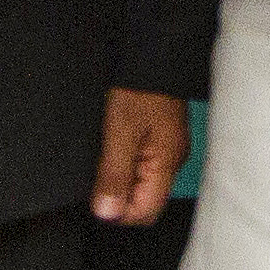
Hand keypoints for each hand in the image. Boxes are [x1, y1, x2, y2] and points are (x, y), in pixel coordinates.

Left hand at [92, 86, 189, 224]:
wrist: (153, 56)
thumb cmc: (140, 89)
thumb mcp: (119, 133)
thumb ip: (114, 176)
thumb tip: (107, 213)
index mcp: (166, 165)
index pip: (146, 213)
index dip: (119, 212)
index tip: (97, 198)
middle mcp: (172, 163)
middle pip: (145, 202)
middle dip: (119, 197)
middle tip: (99, 175)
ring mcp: (167, 151)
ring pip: (142, 185)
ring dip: (120, 180)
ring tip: (106, 156)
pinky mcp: (161, 140)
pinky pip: (143, 166)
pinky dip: (125, 165)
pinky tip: (114, 149)